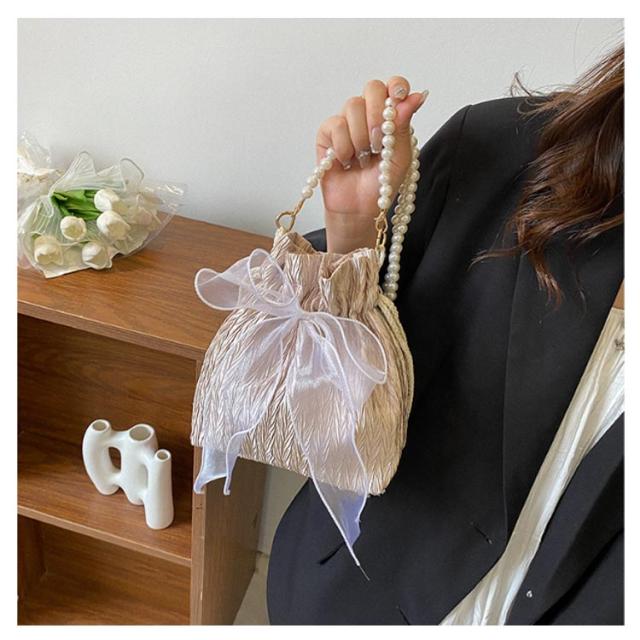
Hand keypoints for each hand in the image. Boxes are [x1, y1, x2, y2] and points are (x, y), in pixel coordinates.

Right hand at [316, 76, 427, 252]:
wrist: (359, 208)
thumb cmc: (381, 184)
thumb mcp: (400, 156)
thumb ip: (403, 125)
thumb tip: (416, 96)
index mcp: (390, 117)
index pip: (393, 86)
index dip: (396, 86)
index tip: (398, 97)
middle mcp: (368, 114)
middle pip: (372, 88)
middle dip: (377, 114)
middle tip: (378, 142)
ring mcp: (346, 122)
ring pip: (352, 106)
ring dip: (361, 137)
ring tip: (362, 159)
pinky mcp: (327, 134)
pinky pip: (335, 125)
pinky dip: (343, 146)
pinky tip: (346, 161)